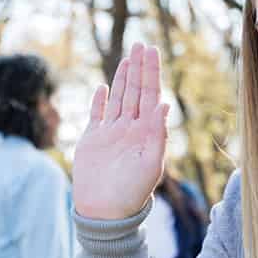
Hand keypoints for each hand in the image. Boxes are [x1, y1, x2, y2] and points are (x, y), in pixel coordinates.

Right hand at [72, 43, 168, 219]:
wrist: (105, 212)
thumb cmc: (131, 193)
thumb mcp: (151, 163)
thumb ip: (157, 133)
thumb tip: (165, 103)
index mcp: (146, 132)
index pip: (150, 95)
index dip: (151, 72)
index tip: (152, 50)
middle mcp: (130, 129)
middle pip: (135, 91)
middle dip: (138, 68)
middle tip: (141, 44)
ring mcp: (111, 133)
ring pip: (118, 98)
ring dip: (123, 78)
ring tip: (128, 58)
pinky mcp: (93, 140)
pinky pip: (97, 114)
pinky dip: (100, 100)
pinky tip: (104, 87)